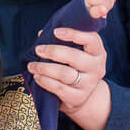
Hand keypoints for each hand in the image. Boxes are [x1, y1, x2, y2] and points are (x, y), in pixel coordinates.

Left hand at [26, 0, 113, 116]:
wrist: (81, 95)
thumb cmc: (74, 66)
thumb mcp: (75, 52)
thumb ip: (62, 40)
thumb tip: (42, 33)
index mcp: (98, 52)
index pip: (91, 39)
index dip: (74, 34)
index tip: (56, 32)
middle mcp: (96, 68)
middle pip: (74, 57)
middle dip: (53, 52)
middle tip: (38, 50)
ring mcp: (89, 84)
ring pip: (65, 74)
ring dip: (45, 68)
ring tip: (32, 66)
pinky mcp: (78, 97)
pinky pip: (59, 88)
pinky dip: (45, 81)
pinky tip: (37, 77)